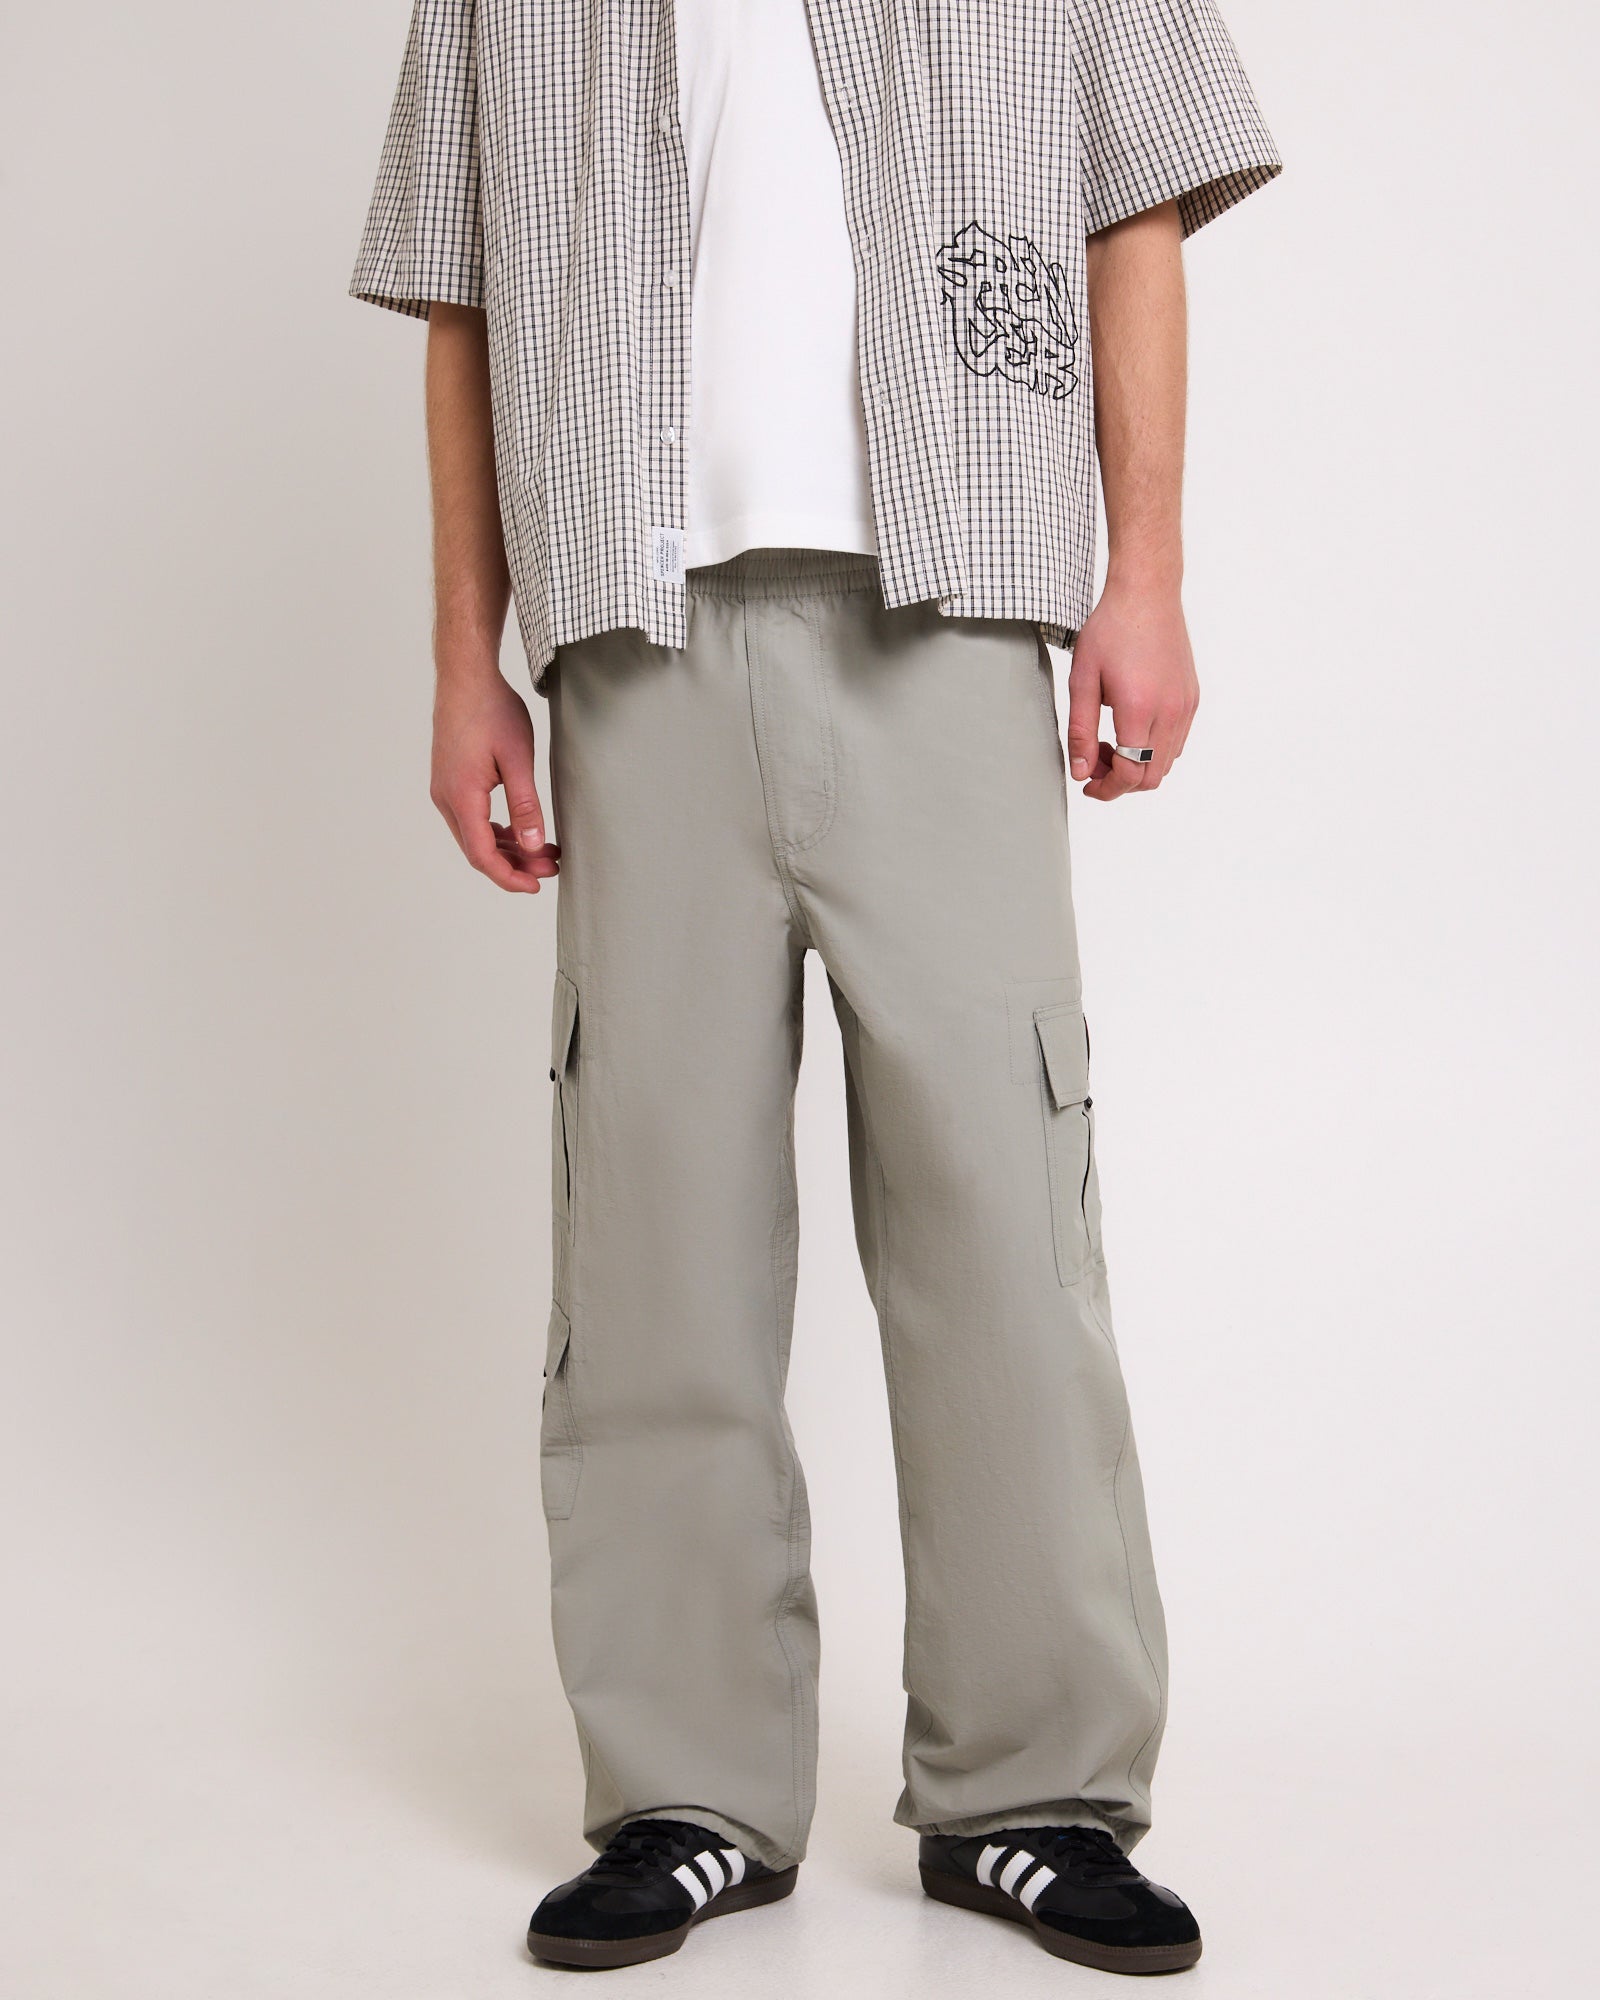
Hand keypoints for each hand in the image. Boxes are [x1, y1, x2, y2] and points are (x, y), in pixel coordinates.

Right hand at [430, 664, 560, 892]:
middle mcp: (446, 798)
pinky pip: (472, 819)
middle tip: (551, 867)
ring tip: (544, 851)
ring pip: (475, 836)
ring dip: (508, 848)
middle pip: (478, 850)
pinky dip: (497, 831)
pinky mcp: (451, 781)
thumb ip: (526, 805)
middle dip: (515, 865)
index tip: (536, 885)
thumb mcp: (518, 759)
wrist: (465, 676)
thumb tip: (534, 846)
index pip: (482, 855)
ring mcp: (445, 790)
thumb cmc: (491, 710)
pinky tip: (523, 831)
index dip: (509, 877)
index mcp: (461, 796)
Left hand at [1065, 577, 1198, 801]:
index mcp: (1140, 708)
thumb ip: (1081, 731)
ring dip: (1137, 767)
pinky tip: (1131, 729)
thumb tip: (1082, 772)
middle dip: (1120, 782)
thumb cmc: (1111, 629)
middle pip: (1151, 777)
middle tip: (1095, 763)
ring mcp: (1186, 706)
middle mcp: (1170, 711)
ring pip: (1166, 763)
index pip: (1130, 774)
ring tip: (1110, 743)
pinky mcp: (1192, 698)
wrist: (1147, 594)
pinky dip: (1153, 750)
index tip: (1088, 785)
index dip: (1106, 789)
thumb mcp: (1082, 680)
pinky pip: (1176, 742)